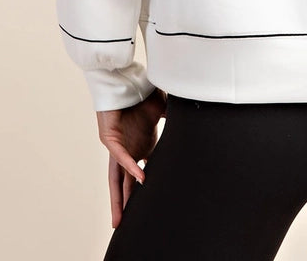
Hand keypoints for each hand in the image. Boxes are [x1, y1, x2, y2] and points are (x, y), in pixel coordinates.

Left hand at [96, 88, 167, 227]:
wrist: (124, 82)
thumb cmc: (141, 94)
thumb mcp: (163, 109)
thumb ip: (175, 116)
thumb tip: (196, 111)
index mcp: (139, 147)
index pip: (141, 174)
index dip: (144, 190)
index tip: (150, 205)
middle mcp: (127, 150)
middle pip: (125, 183)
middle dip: (125, 204)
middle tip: (124, 225)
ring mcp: (117, 147)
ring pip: (116, 178)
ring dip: (118, 198)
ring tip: (120, 219)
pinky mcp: (109, 139)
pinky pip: (120, 157)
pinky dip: (130, 167)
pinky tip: (140, 178)